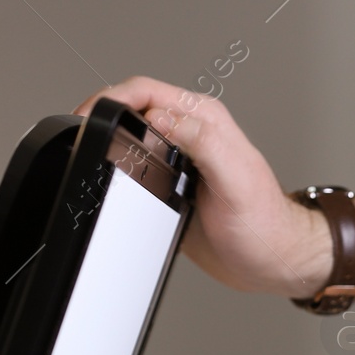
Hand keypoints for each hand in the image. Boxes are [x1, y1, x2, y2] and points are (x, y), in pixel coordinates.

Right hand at [74, 77, 328, 296]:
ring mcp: (181, 162)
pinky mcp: (174, 189)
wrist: (274, 263)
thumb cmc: (266, 226)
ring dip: (109, 144)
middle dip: (102, 117)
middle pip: (132, 110)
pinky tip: (111, 185)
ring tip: (88, 156)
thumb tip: (162, 117)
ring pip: (132, 139)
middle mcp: (192, 137)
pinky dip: (120, 173)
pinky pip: (138, 171)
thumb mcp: (236, 180)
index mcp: (206, 122)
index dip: (111, 99)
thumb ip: (203, 142)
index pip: (145, 90)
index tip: (88, 118)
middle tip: (80, 138)